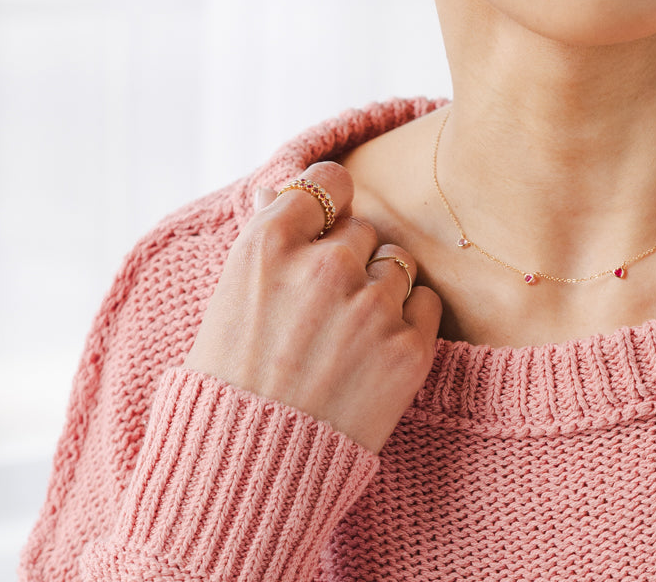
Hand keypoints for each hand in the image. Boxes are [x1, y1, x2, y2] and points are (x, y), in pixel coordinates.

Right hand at [183, 162, 441, 452]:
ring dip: (380, 288)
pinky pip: (425, 303)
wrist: (247, 473)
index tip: (326, 224)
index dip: (329, 203)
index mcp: (269, 245)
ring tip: (345, 335)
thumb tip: (288, 191)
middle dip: (349, 259)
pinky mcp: (407, 348)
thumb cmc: (230, 383)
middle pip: (362, 229)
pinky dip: (407, 321)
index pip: (328, 181)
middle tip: (322, 308)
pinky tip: (373, 351)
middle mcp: (323, 266)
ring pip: (397, 262)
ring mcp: (369, 307)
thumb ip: (269, 238)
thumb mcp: (231, 295)